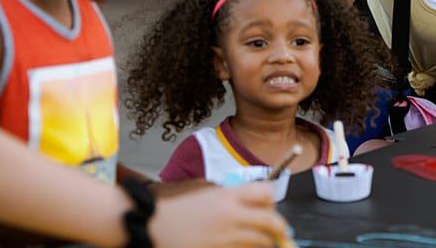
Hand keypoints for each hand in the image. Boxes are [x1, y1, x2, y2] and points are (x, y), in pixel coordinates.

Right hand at [150, 182, 290, 247]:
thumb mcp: (209, 195)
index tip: (270, 209)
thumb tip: (261, 208)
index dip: (272, 202)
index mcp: (227, 195)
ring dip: (263, 242)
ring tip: (259, 241)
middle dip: (279, 228)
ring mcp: (226, 236)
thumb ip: (234, 199)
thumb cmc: (181, 211)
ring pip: (261, 241)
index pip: (266, 193)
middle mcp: (230, 214)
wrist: (155, 226)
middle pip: (270, 221)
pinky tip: (241, 246)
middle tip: (280, 232)